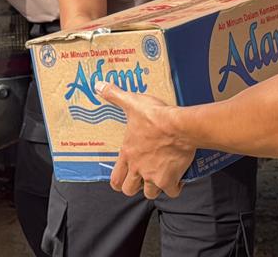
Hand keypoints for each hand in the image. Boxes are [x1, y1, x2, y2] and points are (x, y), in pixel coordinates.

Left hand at [97, 83, 193, 199]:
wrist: (179, 126)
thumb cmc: (156, 116)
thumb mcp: (132, 103)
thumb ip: (114, 95)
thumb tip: (98, 85)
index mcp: (127, 154)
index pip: (115, 179)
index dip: (118, 182)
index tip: (124, 178)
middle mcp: (138, 169)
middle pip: (130, 190)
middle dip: (135, 186)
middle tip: (142, 178)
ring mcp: (154, 177)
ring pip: (150, 193)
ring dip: (154, 187)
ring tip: (160, 177)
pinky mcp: (170, 179)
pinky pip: (172, 191)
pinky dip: (175, 186)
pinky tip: (178, 177)